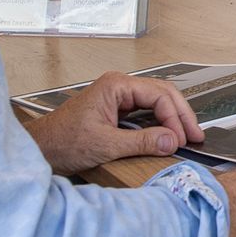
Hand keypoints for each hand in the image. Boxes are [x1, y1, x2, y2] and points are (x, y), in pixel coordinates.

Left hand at [27, 72, 203, 175]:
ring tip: (187, 136)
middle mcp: (119, 87)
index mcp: (116, 86)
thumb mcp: (105, 144)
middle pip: (162, 94)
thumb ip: (142, 141)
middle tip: (196, 136)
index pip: (159, 96)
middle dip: (180, 115)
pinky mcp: (116, 111)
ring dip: (173, 119)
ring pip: (156, 103)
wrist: (39, 150)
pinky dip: (160, 124)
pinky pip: (146, 113)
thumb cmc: (62, 142)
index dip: (175, 117)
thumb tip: (172, 140)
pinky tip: (168, 136)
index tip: (183, 138)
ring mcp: (118, 98)